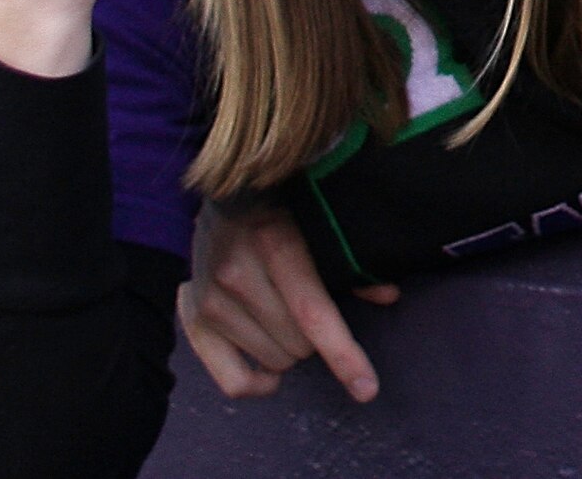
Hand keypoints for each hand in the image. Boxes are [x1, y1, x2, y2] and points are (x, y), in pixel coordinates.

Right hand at [179, 200, 394, 402]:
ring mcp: (211, 300)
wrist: (228, 192)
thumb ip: (351, 264)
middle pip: (298, 344)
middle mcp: (237, 275)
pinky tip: (270, 371)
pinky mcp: (194, 318)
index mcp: (275, 244)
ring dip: (289, 349)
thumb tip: (388, 296)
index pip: (313, 314)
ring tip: (288, 316)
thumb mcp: (320, 224)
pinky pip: (233, 381)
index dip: (343, 355)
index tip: (366, 388)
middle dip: (315, 336)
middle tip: (312, 306)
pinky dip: (258, 383)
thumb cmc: (286, 210)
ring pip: (273, 362)